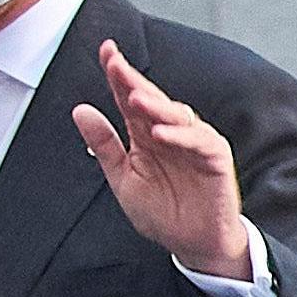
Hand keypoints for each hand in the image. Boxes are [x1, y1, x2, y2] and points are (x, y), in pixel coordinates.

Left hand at [74, 40, 251, 281]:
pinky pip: (200, 140)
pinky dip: (181, 135)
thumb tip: (81, 110)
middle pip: (152, 98)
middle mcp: (170, 132)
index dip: (118, 74)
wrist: (193, 245)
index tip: (106, 51)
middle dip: (134, 79)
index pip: (130, 97)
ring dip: (156, 105)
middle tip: (115, 63)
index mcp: (146, 133)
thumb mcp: (123, 179)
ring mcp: (194, 142)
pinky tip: (161, 133)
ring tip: (134, 98)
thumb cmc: (163, 214)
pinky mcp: (215, 157)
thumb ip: (104, 145)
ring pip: (176, 114)